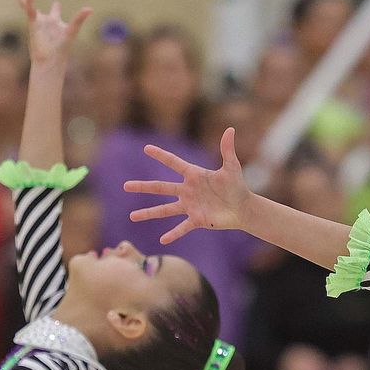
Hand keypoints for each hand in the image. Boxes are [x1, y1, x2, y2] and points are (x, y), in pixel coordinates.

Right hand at [11, 0, 90, 67]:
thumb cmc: (61, 49)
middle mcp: (44, 22)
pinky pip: (29, 9)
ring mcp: (37, 23)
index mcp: (54, 23)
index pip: (54, 11)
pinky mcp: (32, 24)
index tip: (56, 3)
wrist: (50, 61)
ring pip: (27, 5)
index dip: (55, 7)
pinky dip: (29, 0)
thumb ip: (79, 19)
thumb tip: (90, 8)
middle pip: (35, 7)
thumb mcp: (72, 31)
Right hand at [124, 128, 253, 244]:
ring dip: (149, 213)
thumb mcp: (231, 167)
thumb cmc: (237, 186)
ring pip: (165, 210)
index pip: (174, 163)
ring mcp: (190, 206)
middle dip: (143, 187)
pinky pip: (182, 228)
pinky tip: (162, 240)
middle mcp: (187, 191)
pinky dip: (173, 234)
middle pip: (161, 187)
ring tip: (132, 216)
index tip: (147, 148)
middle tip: (126, 186)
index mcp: (194, 175)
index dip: (161, 155)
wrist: (243, 208)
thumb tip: (230, 128)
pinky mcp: (197, 220)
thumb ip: (227, 149)